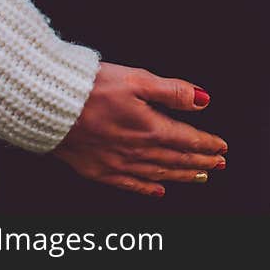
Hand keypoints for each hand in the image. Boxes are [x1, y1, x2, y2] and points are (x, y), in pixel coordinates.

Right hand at [51, 62, 227, 196]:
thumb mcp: (137, 79)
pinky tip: (158, 190)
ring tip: (200, 176)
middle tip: (218, 163)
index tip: (222, 146)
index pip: (187, 140)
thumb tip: (202, 100)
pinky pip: (130, 185)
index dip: (207, 144)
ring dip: (182, 176)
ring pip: (159, 174)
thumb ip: (172, 91)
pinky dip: (148, 189)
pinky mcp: (97, 170)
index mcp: (148, 128)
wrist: (47, 104)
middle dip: (201, 161)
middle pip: (177, 160)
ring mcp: (116, 163)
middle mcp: (136, 150)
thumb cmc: (89, 87)